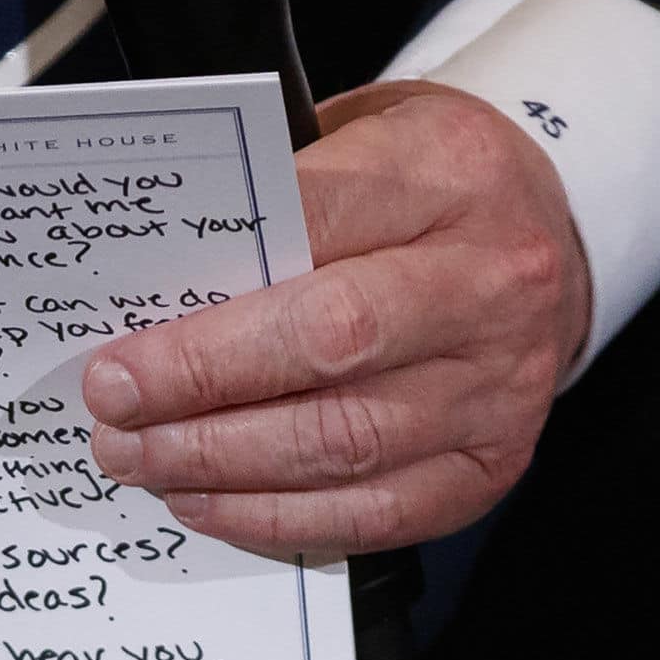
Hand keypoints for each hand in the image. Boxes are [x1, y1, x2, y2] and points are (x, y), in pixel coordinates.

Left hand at [82, 80, 591, 556]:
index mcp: (448, 174)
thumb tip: (148, 294)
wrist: (545, 240)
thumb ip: (271, 206)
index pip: (311, 230)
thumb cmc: (425, 190)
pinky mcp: (491, 464)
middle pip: (333, 343)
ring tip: (145, 461)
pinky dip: (280, 518)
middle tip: (114, 411)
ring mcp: (501, 384)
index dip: (212, 300)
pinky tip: (211, 502)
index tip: (120, 349)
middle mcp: (490, 283)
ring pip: (347, 442)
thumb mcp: (359, 141)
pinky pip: (377, 512)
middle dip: (203, 386)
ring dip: (225, 463)